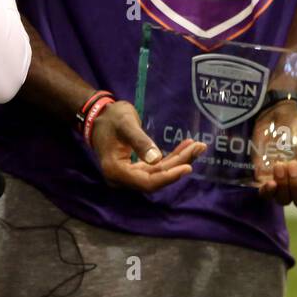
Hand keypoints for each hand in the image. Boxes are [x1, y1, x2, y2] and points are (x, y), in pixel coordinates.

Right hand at [89, 100, 205, 192]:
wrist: (98, 115)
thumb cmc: (110, 117)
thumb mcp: (126, 124)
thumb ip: (140, 141)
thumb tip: (156, 159)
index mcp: (115, 170)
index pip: (146, 182)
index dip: (168, 177)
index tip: (187, 167)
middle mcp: (122, 177)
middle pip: (155, 177)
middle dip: (179, 164)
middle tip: (199, 147)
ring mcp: (129, 174)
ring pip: (158, 172)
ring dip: (178, 160)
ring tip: (197, 146)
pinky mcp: (135, 168)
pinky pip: (156, 166)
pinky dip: (171, 157)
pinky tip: (186, 147)